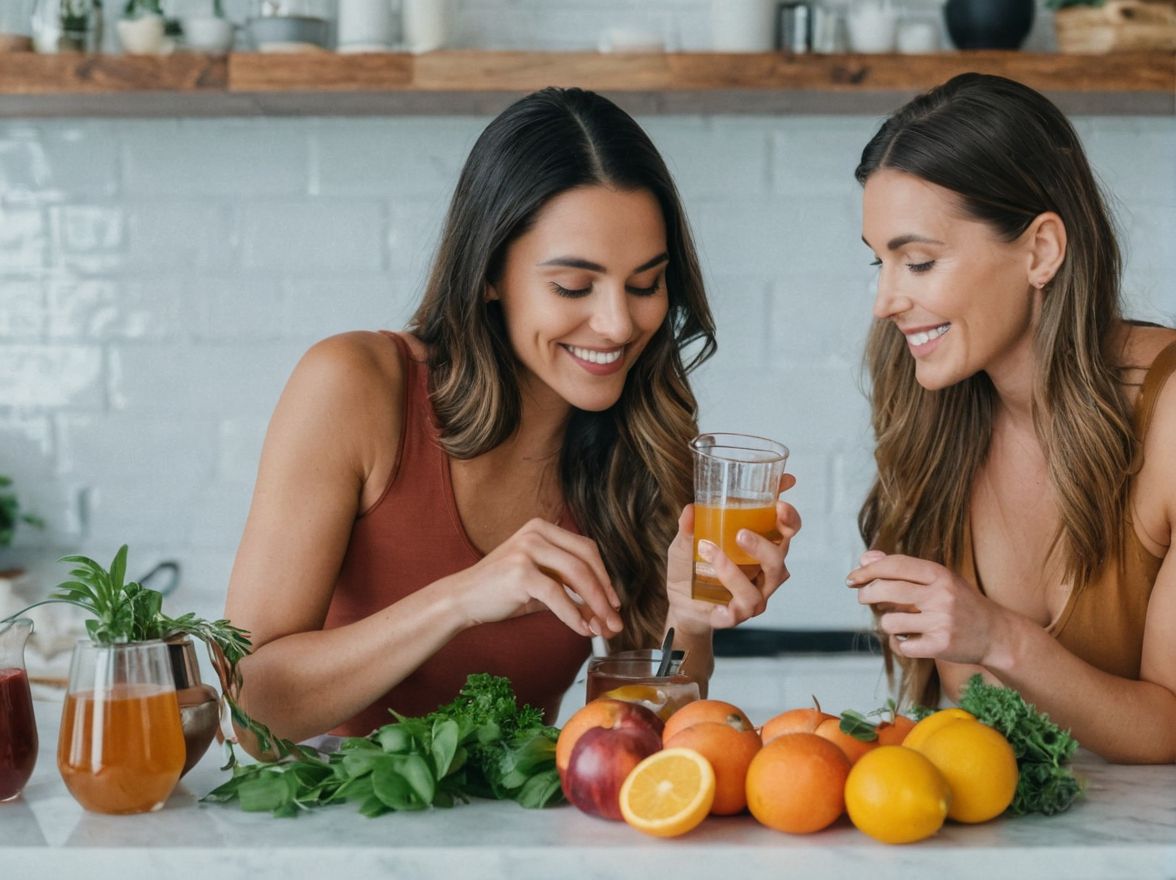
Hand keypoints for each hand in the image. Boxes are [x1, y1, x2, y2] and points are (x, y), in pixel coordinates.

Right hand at [447, 518, 622, 638]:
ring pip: (576, 576)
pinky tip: (581, 629)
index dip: (604, 576)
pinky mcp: (520, 572)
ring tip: (602, 628)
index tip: (614, 601)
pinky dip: (573, 615)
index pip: (586, 549)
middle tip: (614, 619)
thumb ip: (569, 591)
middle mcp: (536, 532)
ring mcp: (527, 549)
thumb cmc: (501, 592)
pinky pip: (557, 595)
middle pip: (586, 560)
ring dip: (595, 605)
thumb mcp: (540, 584)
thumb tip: (602, 613)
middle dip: (604, 593)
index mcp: (542, 528)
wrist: (461, 599)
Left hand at [666, 475, 800, 634]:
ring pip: (764, 582)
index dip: (788, 517)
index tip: (780, 503)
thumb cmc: (692, 568)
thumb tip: (691, 508)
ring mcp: (755, 595)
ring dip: (739, 566)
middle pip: (780, 557)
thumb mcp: (686, 541)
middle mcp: (764, 572)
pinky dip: (728, 586)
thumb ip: (690, 524)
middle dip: (766, 544)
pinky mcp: (739, 614)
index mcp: (760, 548)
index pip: (786, 531)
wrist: (679, 603)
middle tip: (741, 533)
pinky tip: (710, 581)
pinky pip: (742, 603)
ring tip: (710, 549)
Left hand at [846, 551, 1006, 664]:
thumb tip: (865, 558)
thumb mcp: (937, 578)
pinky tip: (910, 640)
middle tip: (864, 598)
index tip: (852, 578)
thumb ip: (902, 568)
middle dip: (867, 594)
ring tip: (901, 623)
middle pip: (885, 590)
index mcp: (939, 574)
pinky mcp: (940, 646)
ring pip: (889, 621)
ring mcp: (941, 622)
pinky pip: (901, 646)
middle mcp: (940, 595)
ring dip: (888, 624)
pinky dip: (900, 644)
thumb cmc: (960, 602)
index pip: (894, 565)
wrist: (996, 634)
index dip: (868, 570)